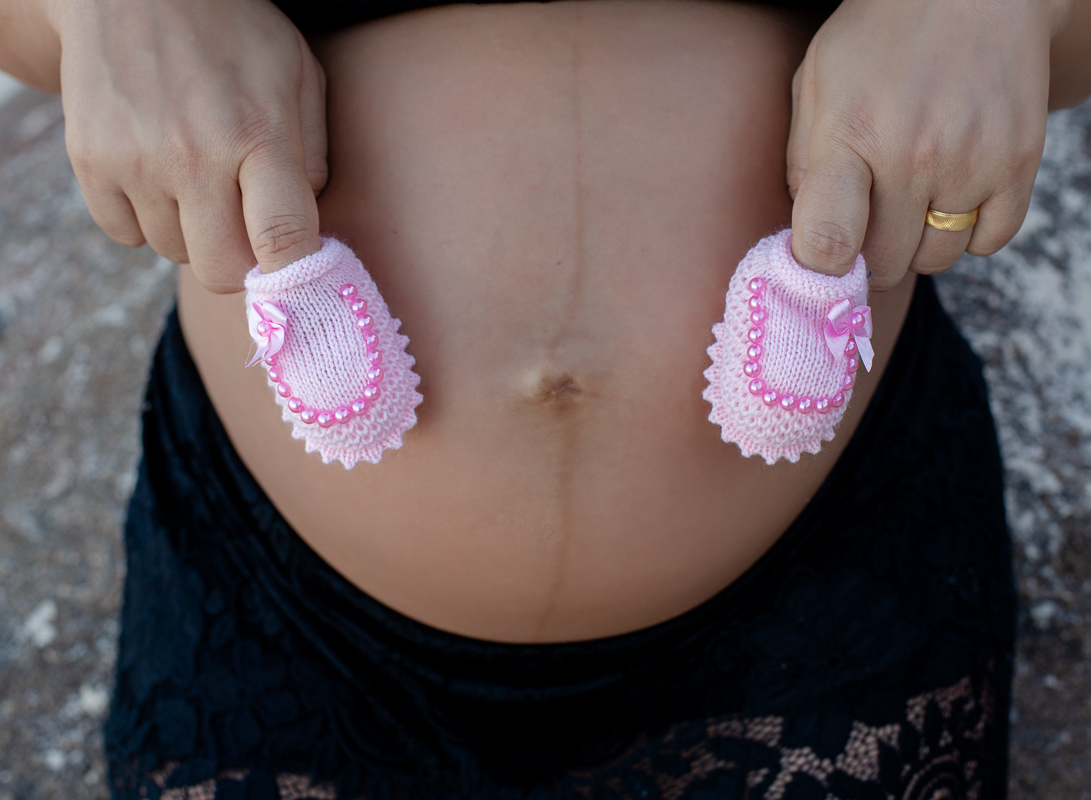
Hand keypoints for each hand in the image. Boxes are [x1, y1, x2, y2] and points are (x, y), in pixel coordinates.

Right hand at [54, 0, 326, 291]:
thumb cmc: (235, 35)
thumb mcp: (298, 75)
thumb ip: (313, 157)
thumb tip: (308, 233)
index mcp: (258, 134)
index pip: (283, 242)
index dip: (296, 279)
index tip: (301, 282)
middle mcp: (193, 154)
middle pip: (222, 271)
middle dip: (241, 259)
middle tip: (245, 221)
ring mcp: (135, 160)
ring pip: (175, 253)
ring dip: (193, 232)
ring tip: (198, 176)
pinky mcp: (89, 161)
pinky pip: (126, 235)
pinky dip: (146, 218)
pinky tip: (159, 172)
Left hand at [787, 0, 1061, 289]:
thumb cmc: (878, 41)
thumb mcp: (816, 85)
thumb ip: (801, 165)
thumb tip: (803, 242)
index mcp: (850, 136)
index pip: (827, 241)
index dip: (817, 268)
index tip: (819, 257)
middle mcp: (914, 156)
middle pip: (884, 265)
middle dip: (867, 255)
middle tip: (866, 220)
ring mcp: (972, 163)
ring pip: (934, 260)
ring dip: (917, 244)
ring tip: (910, 197)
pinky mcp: (1019, 164)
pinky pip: (988, 243)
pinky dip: (968, 233)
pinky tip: (951, 193)